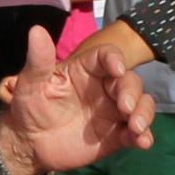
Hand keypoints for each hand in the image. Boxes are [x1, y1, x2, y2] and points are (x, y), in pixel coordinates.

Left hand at [0, 27, 152, 174]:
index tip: (117, 68)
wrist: (29, 143)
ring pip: (140, 104)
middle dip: (132, 92)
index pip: (106, 56)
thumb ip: (38, 60)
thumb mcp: (30, 84)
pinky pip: (136, 133)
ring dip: (144, 113)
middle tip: (125, 107)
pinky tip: (142, 142)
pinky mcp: (117, 135)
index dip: (115, 59)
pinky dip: (143, 136)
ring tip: (136, 127)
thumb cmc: (30, 107)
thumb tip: (36, 30)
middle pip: (129, 81)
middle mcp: (105, 87)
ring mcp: (113, 111)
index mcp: (86, 70)